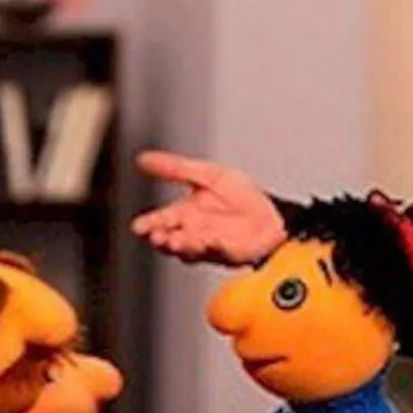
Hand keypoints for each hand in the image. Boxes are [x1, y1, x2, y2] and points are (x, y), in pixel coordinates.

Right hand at [130, 150, 286, 264]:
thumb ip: (175, 168)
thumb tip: (145, 159)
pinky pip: (217, 251)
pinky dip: (212, 247)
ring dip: (182, 245)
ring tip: (178, 240)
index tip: (139, 226)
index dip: (149, 224)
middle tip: (158, 236)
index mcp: (187, 212)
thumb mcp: (208, 174)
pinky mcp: (225, 253)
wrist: (272, 213)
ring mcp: (208, 244)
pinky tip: (209, 241)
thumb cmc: (244, 197)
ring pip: (188, 249)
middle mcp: (194, 231)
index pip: (161, 220)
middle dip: (162, 239)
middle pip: (170, 239)